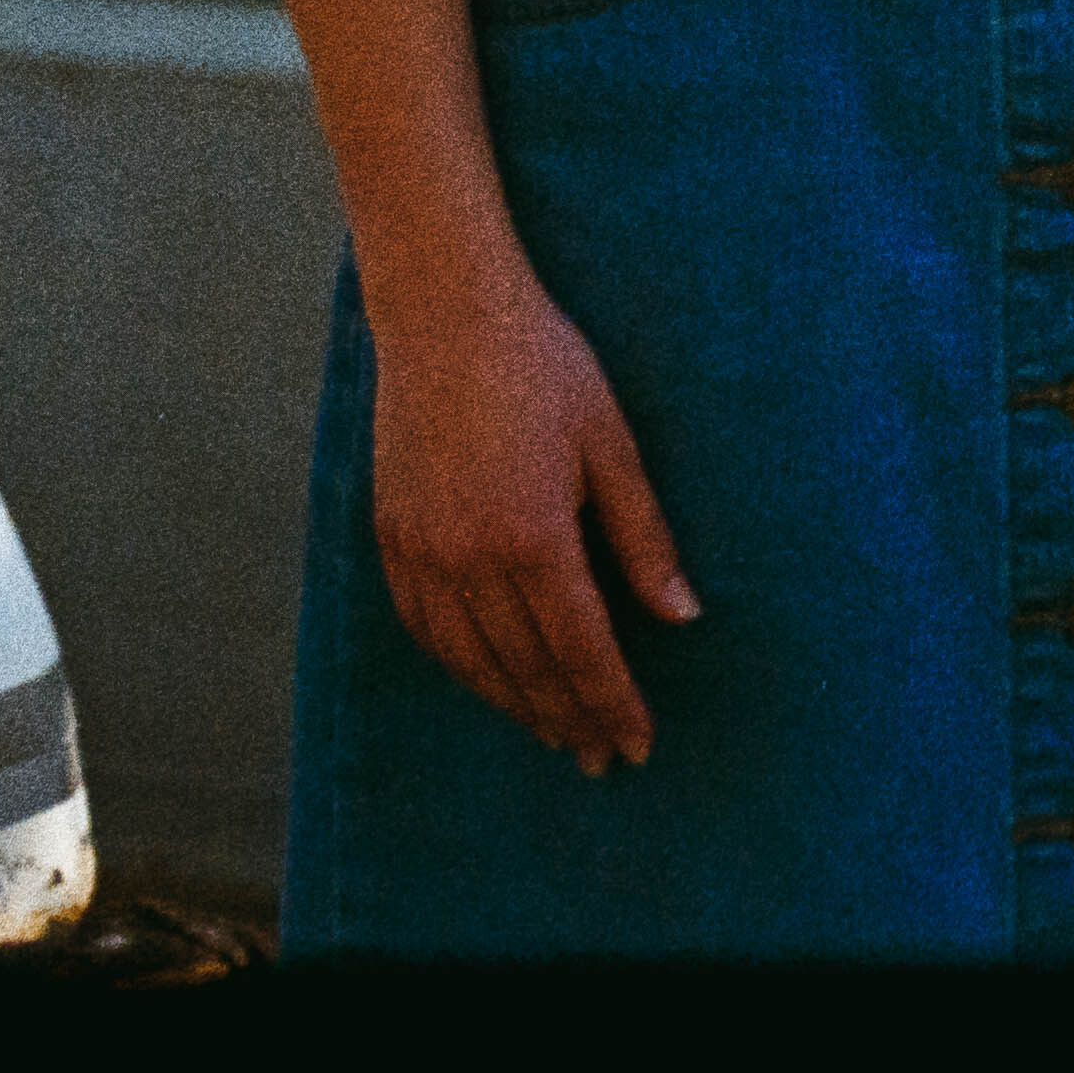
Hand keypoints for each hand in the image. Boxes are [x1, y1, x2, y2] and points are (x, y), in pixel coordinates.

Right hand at [363, 268, 695, 770]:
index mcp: (533, 538)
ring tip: (553, 731)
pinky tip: (485, 679)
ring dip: (514, 704)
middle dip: (569, 719)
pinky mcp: (391, 535)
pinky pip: (423, 627)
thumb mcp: (612, 445)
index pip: (581, 651)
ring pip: (469, 659)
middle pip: (525, 668)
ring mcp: (422, 550)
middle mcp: (469, 558)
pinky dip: (458, 665)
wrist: (446, 313)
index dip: (612, 703)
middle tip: (602, 759)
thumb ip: (643, 538)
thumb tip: (683, 616)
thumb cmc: (545, 367)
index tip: (638, 745)